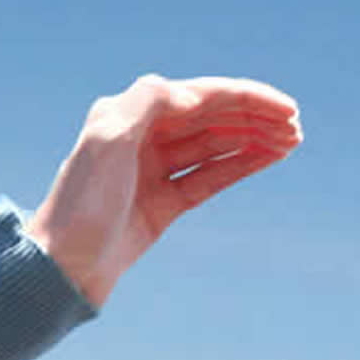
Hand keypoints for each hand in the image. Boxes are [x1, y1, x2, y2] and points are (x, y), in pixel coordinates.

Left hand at [27, 76, 301, 305]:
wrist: (62, 268)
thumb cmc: (80, 204)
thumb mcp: (107, 140)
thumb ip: (147, 100)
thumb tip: (191, 92)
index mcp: (130, 115)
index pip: (200, 97)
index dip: (245, 98)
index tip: (285, 107)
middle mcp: (143, 138)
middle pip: (212, 118)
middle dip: (255, 118)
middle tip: (297, 127)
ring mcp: (155, 172)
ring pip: (215, 146)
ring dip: (254, 140)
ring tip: (292, 141)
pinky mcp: (163, 205)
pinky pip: (209, 177)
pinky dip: (240, 165)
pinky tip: (269, 157)